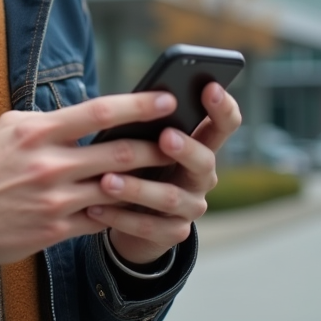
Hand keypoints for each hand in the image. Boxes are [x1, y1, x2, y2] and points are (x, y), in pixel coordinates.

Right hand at [0, 92, 179, 265]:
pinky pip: (102, 220)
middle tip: (182, 140)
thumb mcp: (10, 129)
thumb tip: (90, 111)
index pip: (97, 112)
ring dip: (148, 183)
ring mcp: (54, 200)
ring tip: (171, 176)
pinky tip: (142, 207)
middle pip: (118, 153)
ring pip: (117, 189)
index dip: (137, 106)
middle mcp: (48, 165)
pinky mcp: (56, 230)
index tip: (165, 99)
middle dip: (156, 147)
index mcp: (37, 132)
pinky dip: (123, 213)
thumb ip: (50, 119)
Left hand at [85, 82, 241, 265]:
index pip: (224, 124)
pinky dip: (120, 217)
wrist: (132, 218)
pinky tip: (95, 207)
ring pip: (169, 198)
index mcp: (200, 145)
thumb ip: (146, 124)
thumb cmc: (137, 164)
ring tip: (106, 180)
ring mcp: (190, 207)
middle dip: (186, 148)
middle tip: (166, 136)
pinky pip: (148, 226)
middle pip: (205, 161)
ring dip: (137, 188)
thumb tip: (130, 100)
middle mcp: (202, 177)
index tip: (210, 87)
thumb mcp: (144, 142)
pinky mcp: (172, 234)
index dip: (222, 107)